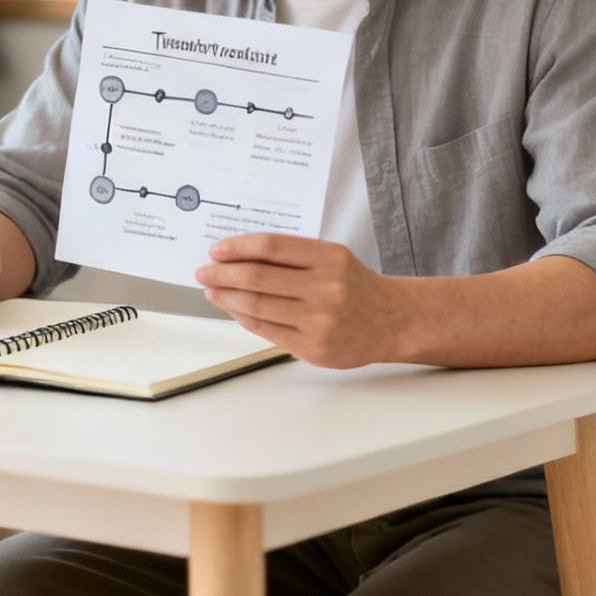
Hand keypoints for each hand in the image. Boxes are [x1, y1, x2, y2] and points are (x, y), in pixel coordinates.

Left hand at [195, 233, 402, 368]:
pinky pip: (266, 330)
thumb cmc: (355, 285)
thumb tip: (238, 257)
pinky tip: (233, 309)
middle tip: (204, 272)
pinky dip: (243, 318)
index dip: (237, 248)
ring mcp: (318, 321)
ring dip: (227, 297)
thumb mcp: (332, 257)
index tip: (216, 250)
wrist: (391, 321)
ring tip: (213, 290)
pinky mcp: (312, 347)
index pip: (271, 248)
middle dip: (223, 274)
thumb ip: (292, 256)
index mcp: (329, 258)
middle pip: (258, 277)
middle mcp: (325, 288)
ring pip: (257, 306)